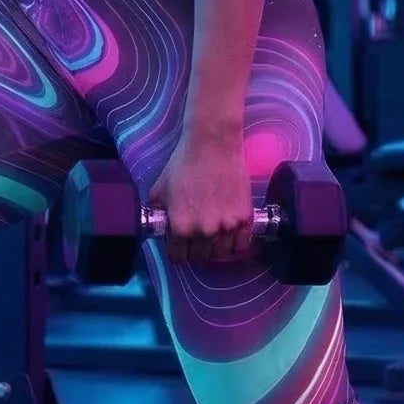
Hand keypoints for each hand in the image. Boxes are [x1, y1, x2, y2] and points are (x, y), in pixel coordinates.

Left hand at [148, 130, 253, 265]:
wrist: (212, 145)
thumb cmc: (183, 164)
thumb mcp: (159, 190)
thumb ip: (158, 214)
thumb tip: (160, 226)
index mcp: (181, 228)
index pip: (178, 257)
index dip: (176, 251)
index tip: (179, 245)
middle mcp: (205, 232)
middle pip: (200, 258)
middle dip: (195, 250)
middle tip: (195, 238)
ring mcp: (228, 227)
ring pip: (221, 255)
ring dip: (215, 249)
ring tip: (212, 237)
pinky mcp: (245, 218)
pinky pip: (241, 246)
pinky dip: (235, 245)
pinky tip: (229, 237)